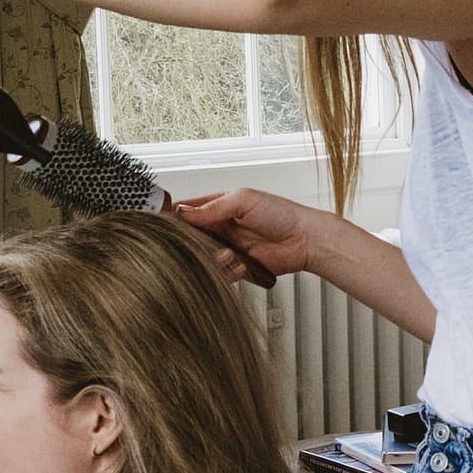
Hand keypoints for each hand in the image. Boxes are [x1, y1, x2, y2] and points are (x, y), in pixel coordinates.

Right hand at [174, 189, 320, 283]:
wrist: (305, 240)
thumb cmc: (282, 214)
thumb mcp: (244, 201)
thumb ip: (213, 207)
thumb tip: (184, 212)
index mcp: (221, 206)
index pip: (188, 209)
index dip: (175, 215)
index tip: (166, 223)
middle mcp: (222, 227)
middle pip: (191, 236)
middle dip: (191, 242)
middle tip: (200, 242)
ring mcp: (228, 247)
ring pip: (203, 257)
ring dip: (212, 257)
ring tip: (228, 252)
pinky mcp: (237, 266)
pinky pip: (220, 272)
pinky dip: (226, 270)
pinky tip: (239, 263)